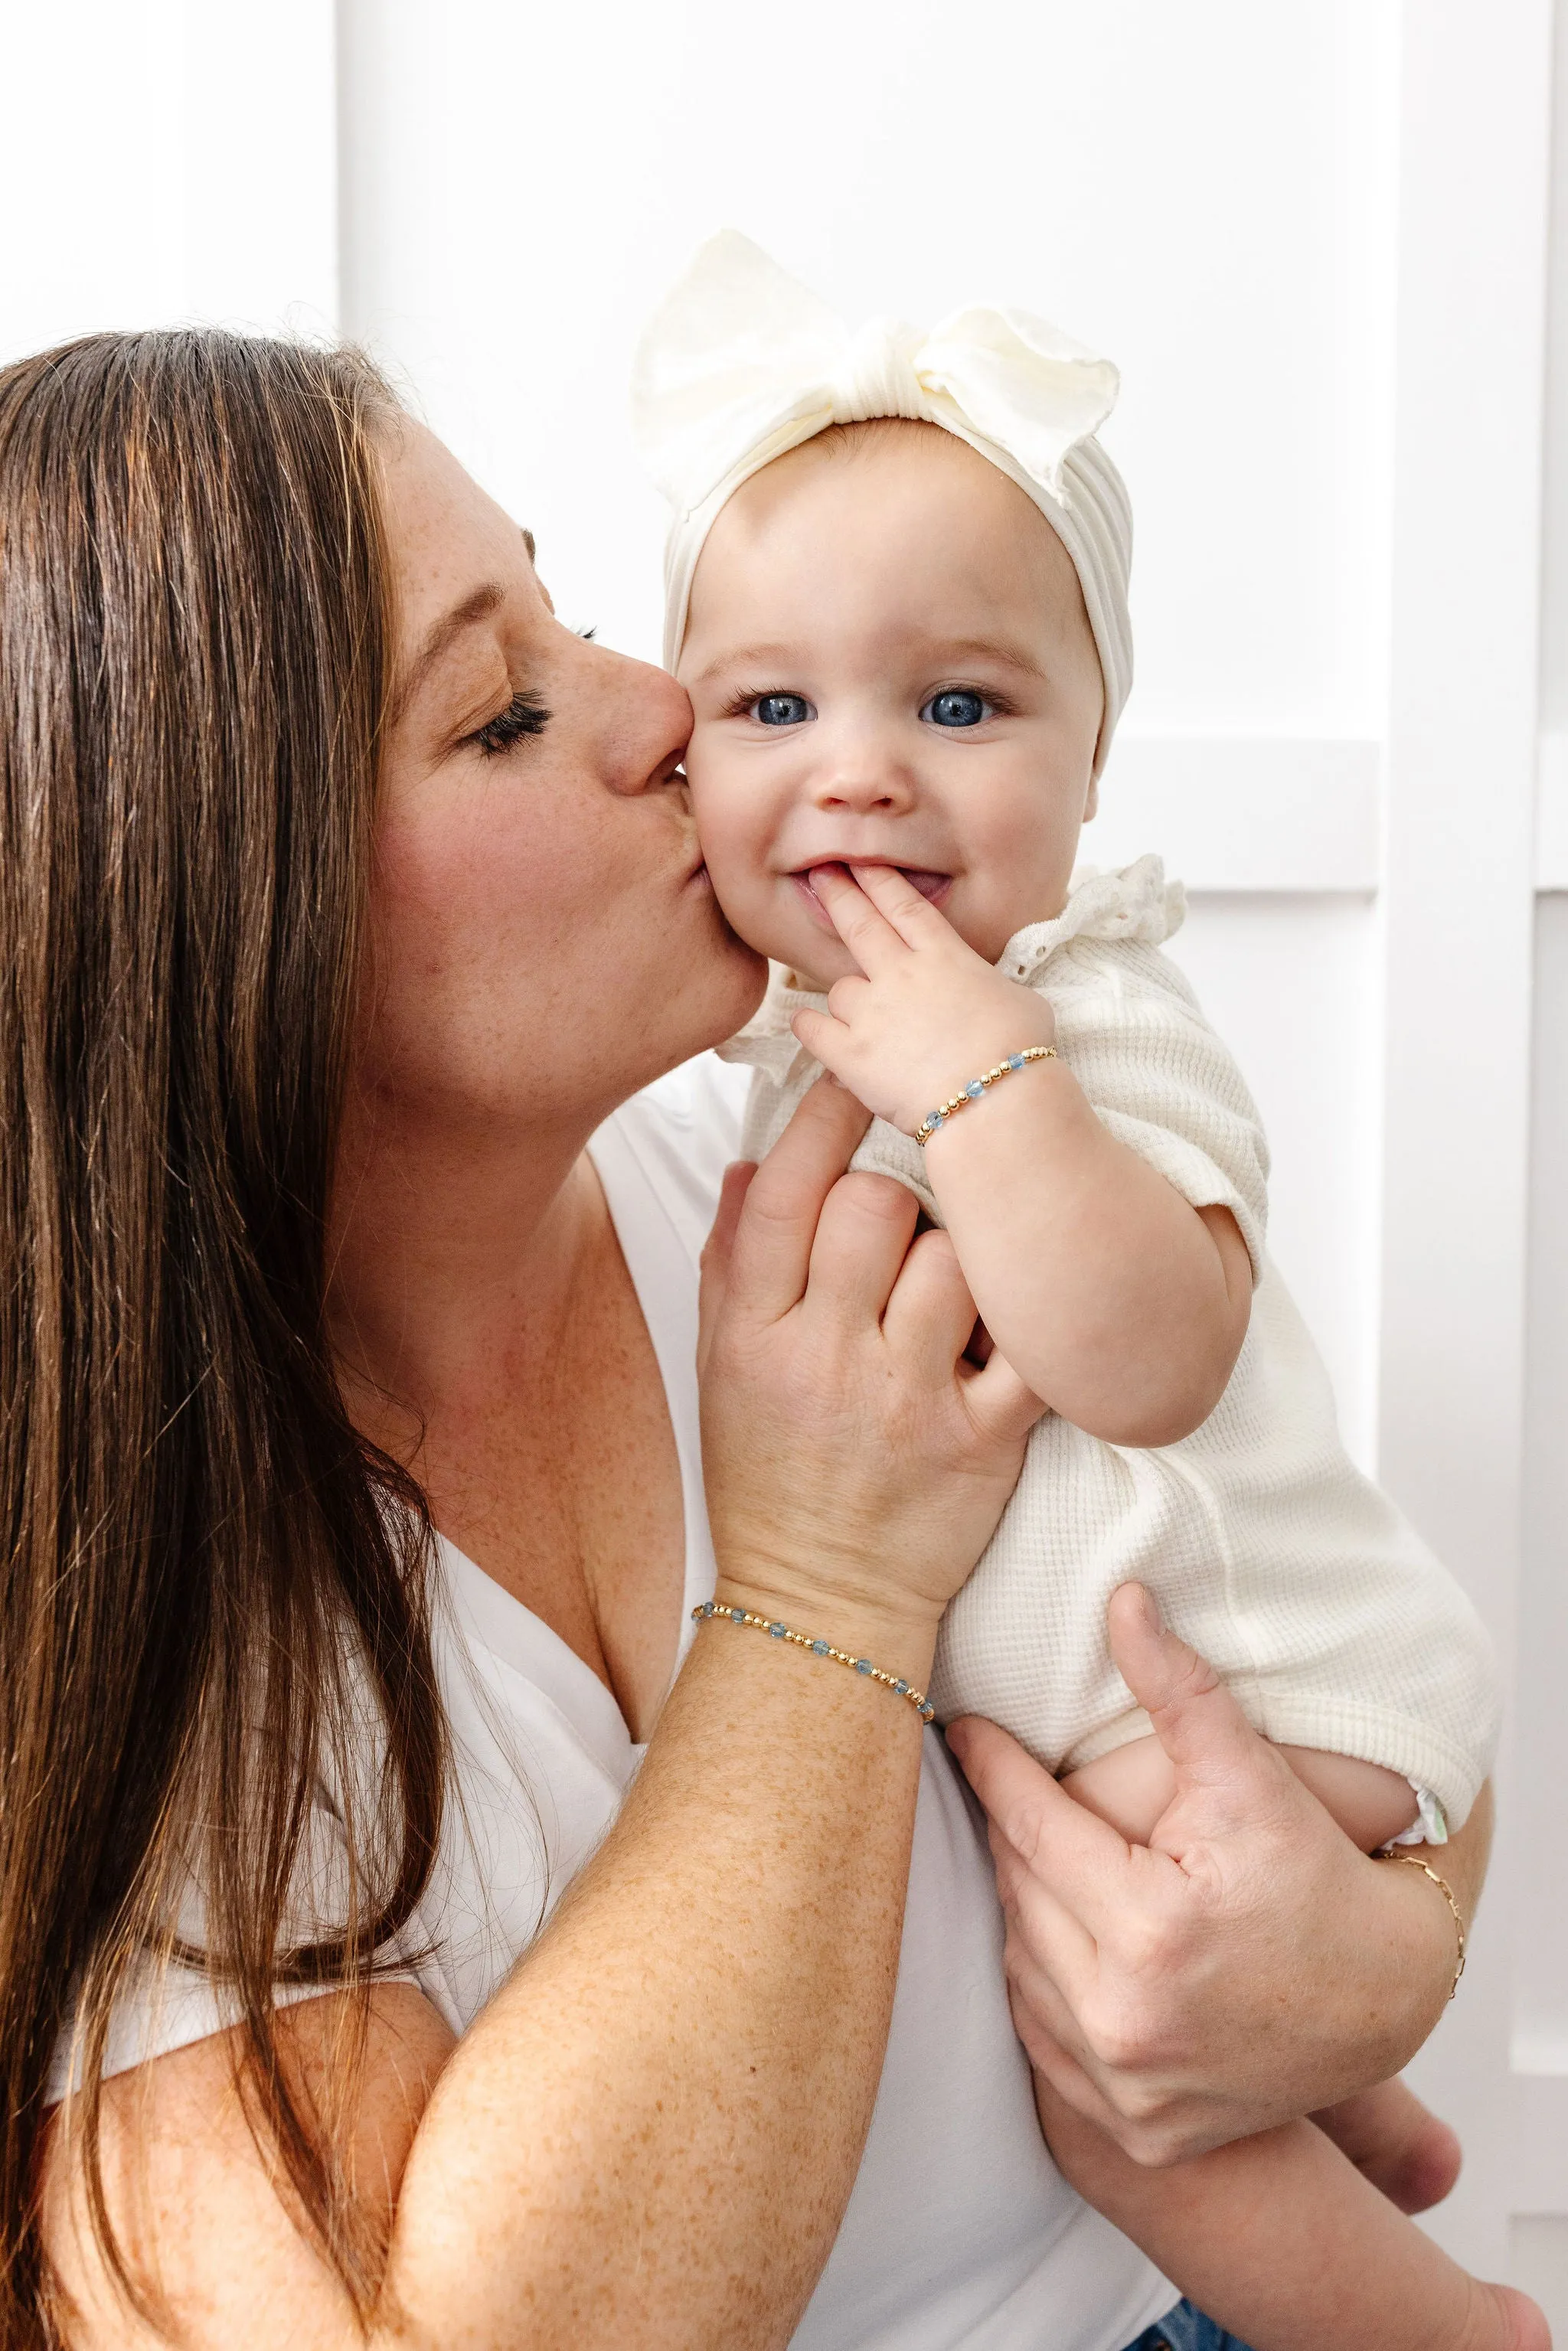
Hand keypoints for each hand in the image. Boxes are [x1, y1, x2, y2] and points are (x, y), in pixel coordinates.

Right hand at [698, 1076, 1044, 1675]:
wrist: (821, 1605)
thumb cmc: (770, 1479)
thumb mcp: (720, 1370)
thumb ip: (733, 1264)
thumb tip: (749, 1161)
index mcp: (755, 1335)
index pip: (784, 1194)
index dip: (823, 1116)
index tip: (853, 1075)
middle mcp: (828, 1360)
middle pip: (877, 1206)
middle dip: (900, 1182)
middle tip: (912, 1196)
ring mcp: (910, 1399)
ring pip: (957, 1256)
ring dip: (966, 1241)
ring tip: (959, 1260)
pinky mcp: (984, 1440)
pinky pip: (1025, 1340)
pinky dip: (1034, 1310)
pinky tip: (1027, 1299)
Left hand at [789, 863, 1054, 1135]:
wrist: (995, 1100)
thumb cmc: (1020, 1052)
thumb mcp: (1021, 1000)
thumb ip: (988, 987)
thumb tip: (986, 993)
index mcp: (944, 955)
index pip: (904, 906)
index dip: (879, 880)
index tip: (860, 863)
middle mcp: (901, 973)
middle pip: (860, 923)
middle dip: (838, 894)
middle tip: (820, 876)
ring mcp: (871, 1011)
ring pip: (839, 988)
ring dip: (846, 997)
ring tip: (859, 1015)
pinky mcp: (850, 1053)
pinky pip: (812, 1028)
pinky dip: (809, 1026)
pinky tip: (810, 1026)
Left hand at [946, 1585, 1465, 2165]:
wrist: (1385, 2000)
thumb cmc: (1315, 1876)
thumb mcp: (1250, 1774)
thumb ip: (1179, 1686)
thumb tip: (1121, 1598)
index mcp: (1151, 1929)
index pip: (1031, 1825)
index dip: (993, 1767)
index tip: (963, 1729)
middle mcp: (1129, 2019)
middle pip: (1021, 1894)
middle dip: (1016, 1836)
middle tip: (1010, 1790)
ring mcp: (1127, 2085)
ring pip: (1020, 1966)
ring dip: (1025, 1908)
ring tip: (1045, 1860)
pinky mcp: (1132, 2129)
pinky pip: (1043, 2041)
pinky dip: (1042, 1987)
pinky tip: (1059, 1940)